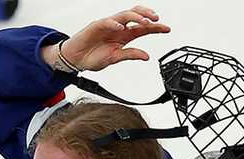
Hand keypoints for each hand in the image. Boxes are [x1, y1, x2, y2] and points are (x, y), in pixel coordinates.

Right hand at [51, 6, 170, 72]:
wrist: (75, 59)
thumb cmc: (93, 57)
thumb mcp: (115, 58)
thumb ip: (131, 55)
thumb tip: (146, 56)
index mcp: (124, 35)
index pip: (143, 28)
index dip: (156, 28)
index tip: (167, 29)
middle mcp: (118, 28)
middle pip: (136, 16)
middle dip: (148, 15)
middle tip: (157, 20)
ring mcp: (108, 25)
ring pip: (124, 15)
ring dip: (136, 17)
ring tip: (145, 22)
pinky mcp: (96, 26)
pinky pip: (107, 21)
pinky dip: (115, 23)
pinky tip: (121, 27)